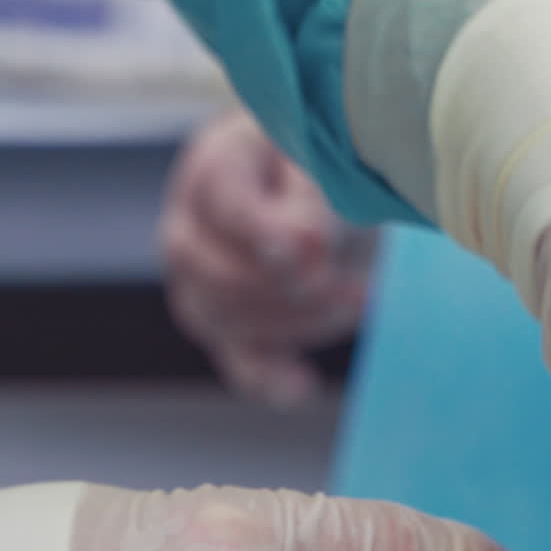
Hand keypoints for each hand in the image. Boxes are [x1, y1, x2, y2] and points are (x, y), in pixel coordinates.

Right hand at [162, 109, 376, 406]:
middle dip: (294, 288)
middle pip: (219, 276)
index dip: (266, 232)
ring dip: (303, 321)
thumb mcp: (327, 169)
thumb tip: (303, 249)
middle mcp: (188, 232)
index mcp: (214, 170)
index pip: (224, 206)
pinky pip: (240, 368)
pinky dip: (272, 381)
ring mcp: (200, 288)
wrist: (334, 197)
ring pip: (230, 324)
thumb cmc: (328, 167)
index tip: (316, 248)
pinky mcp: (229, 334)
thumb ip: (310, 206)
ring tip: (362, 299)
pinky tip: (305, 384)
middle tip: (357, 285)